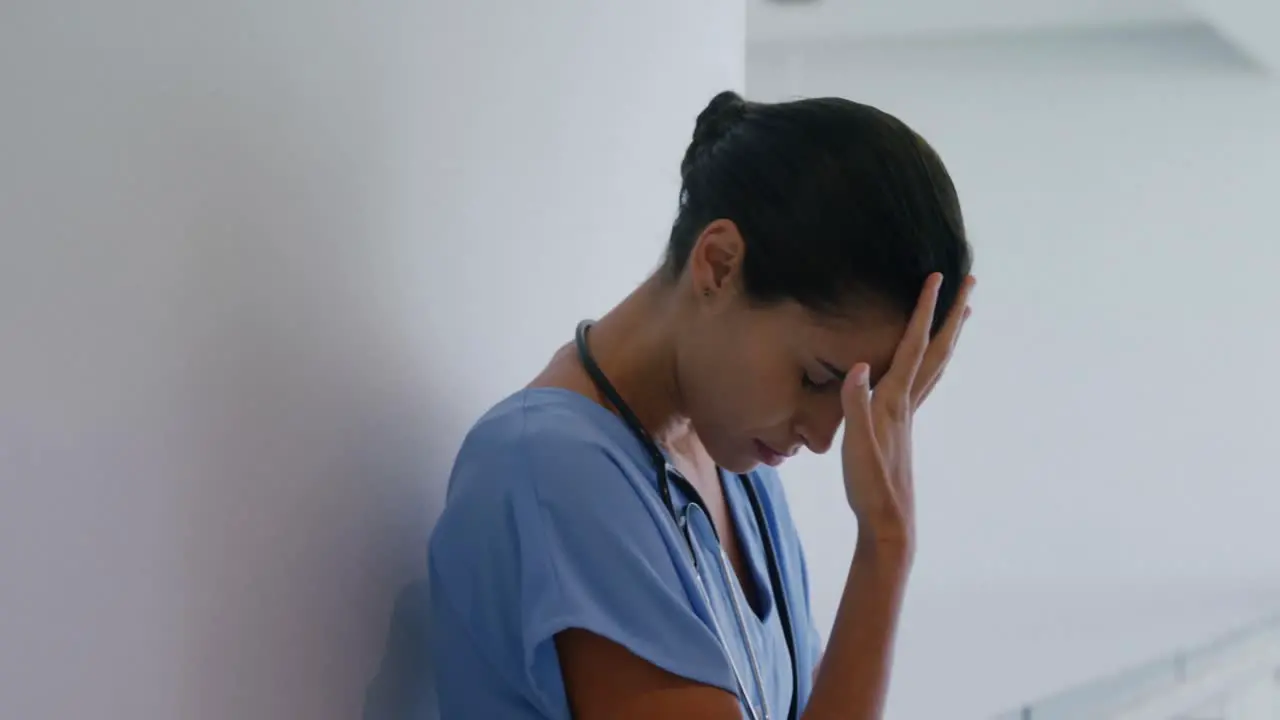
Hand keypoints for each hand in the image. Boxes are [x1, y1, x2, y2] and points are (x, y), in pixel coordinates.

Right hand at [839, 273, 973, 551]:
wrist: (887, 522)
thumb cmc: (870, 486)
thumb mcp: (856, 445)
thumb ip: (856, 404)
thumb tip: (860, 366)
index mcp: (895, 400)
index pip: (912, 345)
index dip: (923, 311)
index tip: (936, 277)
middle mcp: (907, 402)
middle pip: (937, 350)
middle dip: (951, 314)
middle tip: (970, 282)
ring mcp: (908, 415)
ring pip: (935, 365)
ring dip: (948, 336)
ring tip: (961, 313)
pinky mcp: (902, 427)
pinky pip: (923, 381)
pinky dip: (930, 361)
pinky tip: (925, 363)